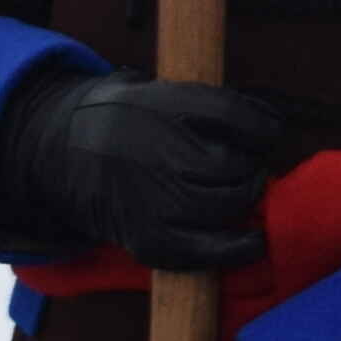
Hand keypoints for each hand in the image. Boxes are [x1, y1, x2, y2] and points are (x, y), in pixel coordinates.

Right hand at [0, 72, 290, 269]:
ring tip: (237, 189)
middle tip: (244, 164)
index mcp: (162, 107)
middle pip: (237, 165)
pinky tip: (254, 240)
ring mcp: (155, 201)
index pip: (234, 115)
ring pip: (230, 203)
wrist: (63, 153)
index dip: (265, 127)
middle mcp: (158, 154)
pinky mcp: (151, 241)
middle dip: (251, 165)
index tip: (269, 132)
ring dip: (245, 196)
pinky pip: (210, 250)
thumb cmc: (130, 121)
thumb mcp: (163, 89)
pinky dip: (240, 247)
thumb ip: (215, 103)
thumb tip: (277, 124)